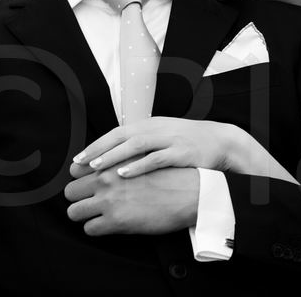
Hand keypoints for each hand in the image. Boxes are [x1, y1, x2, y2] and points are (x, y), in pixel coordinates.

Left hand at [64, 166, 198, 234]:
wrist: (192, 194)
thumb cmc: (172, 177)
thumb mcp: (144, 158)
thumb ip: (123, 161)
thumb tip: (110, 166)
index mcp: (113, 163)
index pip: (76, 169)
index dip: (78, 178)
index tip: (83, 184)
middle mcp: (107, 181)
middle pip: (69, 191)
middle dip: (77, 198)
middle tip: (87, 202)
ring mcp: (109, 202)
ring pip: (73, 212)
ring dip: (83, 215)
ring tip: (94, 216)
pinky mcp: (116, 222)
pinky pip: (89, 229)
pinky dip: (96, 229)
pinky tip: (107, 226)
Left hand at [70, 117, 235, 178]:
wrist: (221, 141)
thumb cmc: (189, 143)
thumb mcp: (163, 137)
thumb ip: (141, 144)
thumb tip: (114, 158)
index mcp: (151, 125)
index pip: (117, 133)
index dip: (97, 145)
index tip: (79, 159)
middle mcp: (157, 129)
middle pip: (121, 136)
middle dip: (99, 149)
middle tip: (80, 164)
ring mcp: (170, 139)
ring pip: (136, 144)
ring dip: (115, 155)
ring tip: (97, 168)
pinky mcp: (181, 152)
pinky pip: (156, 158)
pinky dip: (139, 165)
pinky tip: (124, 174)